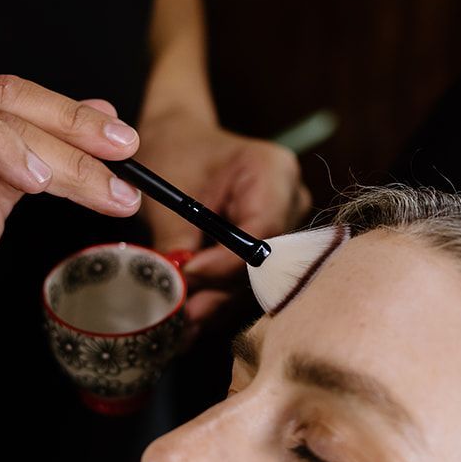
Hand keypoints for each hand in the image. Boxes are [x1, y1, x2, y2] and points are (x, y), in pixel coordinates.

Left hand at [135, 113, 310, 328]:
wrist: (182, 142)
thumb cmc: (177, 154)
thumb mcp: (168, 195)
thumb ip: (176, 242)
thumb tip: (176, 291)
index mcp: (272, 169)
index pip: (263, 228)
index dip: (228, 261)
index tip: (189, 274)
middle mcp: (292, 199)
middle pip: (266, 260)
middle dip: (222, 289)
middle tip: (184, 312)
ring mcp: (288, 224)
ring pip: (260, 277)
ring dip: (221, 300)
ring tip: (184, 320)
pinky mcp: (275, 246)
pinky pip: (252, 278)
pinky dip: (222, 295)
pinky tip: (195, 314)